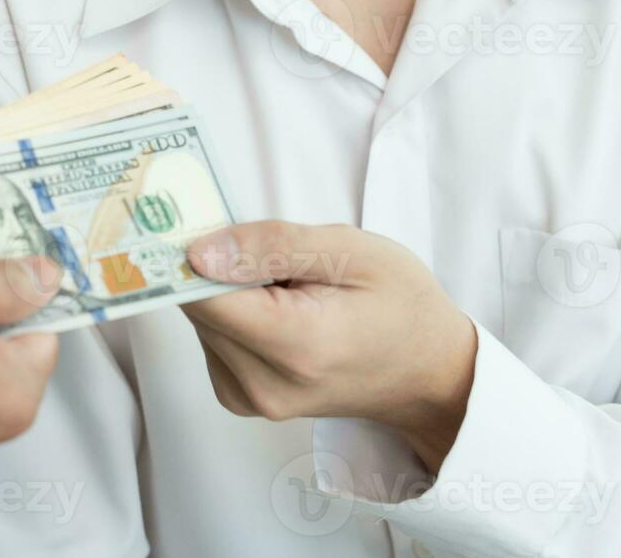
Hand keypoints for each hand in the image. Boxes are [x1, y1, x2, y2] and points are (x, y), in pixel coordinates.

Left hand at [183, 221, 477, 473]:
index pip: (201, 294)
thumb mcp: (350, 251)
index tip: (200, 220)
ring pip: (202, 319)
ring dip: (230, 290)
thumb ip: (271, 246)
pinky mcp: (240, 399)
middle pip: (198, 305)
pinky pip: (212, 337)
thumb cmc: (399, 303)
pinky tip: (279, 308)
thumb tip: (198, 252)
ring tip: (289, 286)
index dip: (194, 250)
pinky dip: (236, 313)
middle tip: (274, 252)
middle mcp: (263, 384)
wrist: (427, 371)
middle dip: (221, 266)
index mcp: (295, 345)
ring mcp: (249, 400)